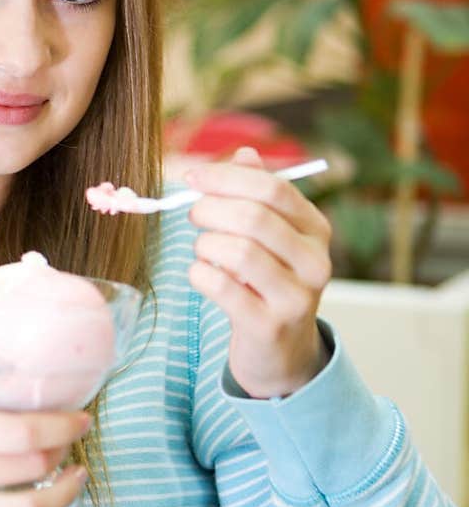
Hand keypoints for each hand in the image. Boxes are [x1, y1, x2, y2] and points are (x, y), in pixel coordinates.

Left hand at [185, 146, 332, 398]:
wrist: (281, 352)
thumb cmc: (266, 283)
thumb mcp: (271, 238)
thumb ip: (258, 195)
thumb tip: (245, 154)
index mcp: (315, 230)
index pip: (273, 189)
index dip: (226, 177)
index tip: (191, 176)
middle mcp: (315, 262)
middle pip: (254, 217)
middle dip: (211, 209)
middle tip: (192, 214)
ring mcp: (296, 297)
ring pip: (237, 251)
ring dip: (205, 245)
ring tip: (202, 251)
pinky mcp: (269, 326)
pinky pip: (222, 287)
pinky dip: (201, 274)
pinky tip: (202, 275)